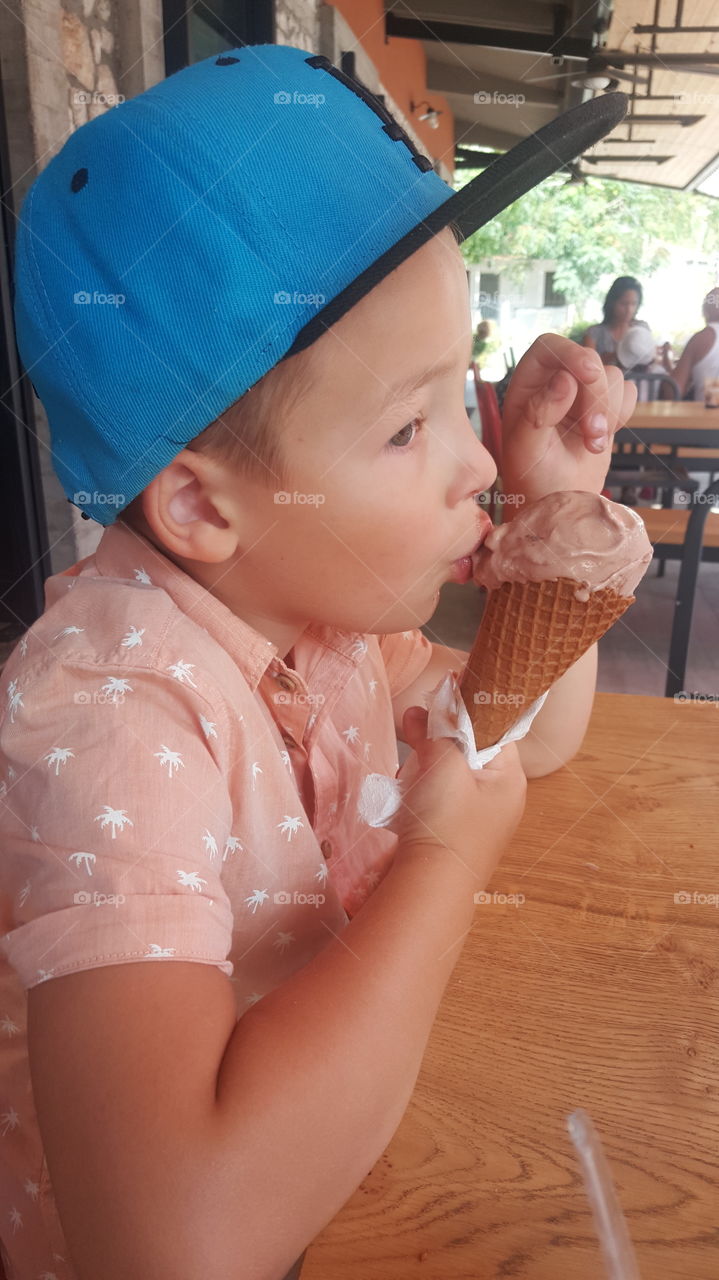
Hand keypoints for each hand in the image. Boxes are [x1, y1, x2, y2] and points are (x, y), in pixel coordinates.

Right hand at [388, 706, 526, 882]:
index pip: (495, 728)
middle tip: (412, 723)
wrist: (431, 884)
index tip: (441, 697)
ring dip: (426, 765)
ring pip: (450, 774)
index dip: (468, 709)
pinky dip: (422, 790)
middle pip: (470, 750)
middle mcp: (500, 798)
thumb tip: (419, 712)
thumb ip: (434, 731)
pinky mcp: (455, 833)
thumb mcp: (443, 763)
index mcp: (509, 778)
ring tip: (407, 768)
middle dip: (438, 738)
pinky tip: (404, 792)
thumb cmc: (445, 818)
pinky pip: (440, 799)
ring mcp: (478, 818)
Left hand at [500, 333, 636, 510]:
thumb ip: (538, 413)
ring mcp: (581, 393)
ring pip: (612, 377)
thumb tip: (564, 380)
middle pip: (590, 361)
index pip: (550, 346)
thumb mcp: (526, 450)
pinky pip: (627, 393)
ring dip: (608, 413)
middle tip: (592, 435)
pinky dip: (621, 415)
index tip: (590, 374)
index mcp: (527, 383)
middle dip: (597, 398)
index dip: (572, 353)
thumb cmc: (533, 479)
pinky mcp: (604, 407)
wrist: (559, 502)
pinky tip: (601, 438)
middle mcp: (554, 381)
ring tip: (592, 445)